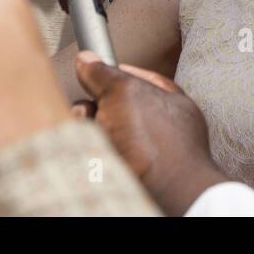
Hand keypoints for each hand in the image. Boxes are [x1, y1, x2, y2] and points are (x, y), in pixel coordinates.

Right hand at [75, 51, 226, 215]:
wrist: (162, 193)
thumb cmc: (156, 140)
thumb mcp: (125, 92)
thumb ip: (105, 74)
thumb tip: (86, 60)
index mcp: (167, 102)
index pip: (135, 79)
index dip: (112, 74)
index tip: (91, 71)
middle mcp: (154, 128)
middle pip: (109, 108)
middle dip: (92, 109)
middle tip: (91, 113)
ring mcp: (139, 155)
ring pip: (98, 133)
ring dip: (87, 130)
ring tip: (92, 136)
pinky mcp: (122, 175)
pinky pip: (93, 157)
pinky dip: (87, 154)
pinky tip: (90, 154)